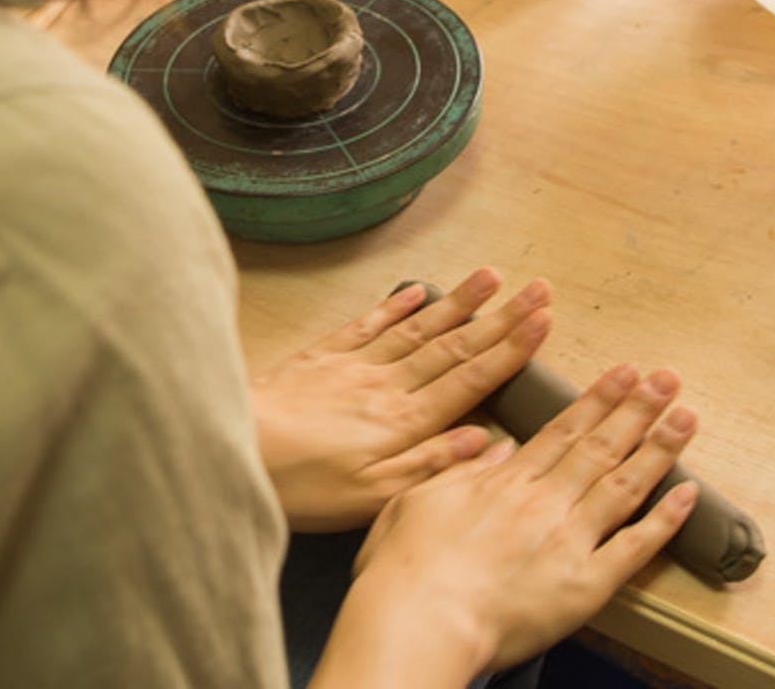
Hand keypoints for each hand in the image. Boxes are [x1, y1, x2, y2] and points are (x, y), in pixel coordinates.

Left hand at [251, 268, 550, 530]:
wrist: (232, 452)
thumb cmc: (299, 487)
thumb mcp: (371, 497)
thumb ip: (431, 465)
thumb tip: (487, 441)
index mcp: (405, 422)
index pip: (471, 378)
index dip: (511, 349)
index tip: (543, 322)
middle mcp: (387, 386)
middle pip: (455, 345)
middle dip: (501, 317)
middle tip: (538, 289)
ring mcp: (354, 366)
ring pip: (418, 328)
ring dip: (459, 302)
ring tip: (492, 277)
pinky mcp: (321, 358)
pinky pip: (367, 325)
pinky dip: (396, 306)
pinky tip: (417, 291)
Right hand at [319, 365, 698, 683]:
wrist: (417, 623)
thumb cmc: (404, 571)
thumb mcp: (416, 500)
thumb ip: (459, 471)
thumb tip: (495, 449)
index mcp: (505, 483)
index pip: (564, 431)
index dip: (598, 400)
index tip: (625, 374)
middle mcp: (544, 503)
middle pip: (600, 447)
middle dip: (637, 409)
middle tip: (667, 379)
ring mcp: (569, 542)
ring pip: (623, 485)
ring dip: (659, 448)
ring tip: (686, 418)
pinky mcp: (585, 586)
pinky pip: (634, 548)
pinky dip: (664, 520)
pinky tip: (688, 494)